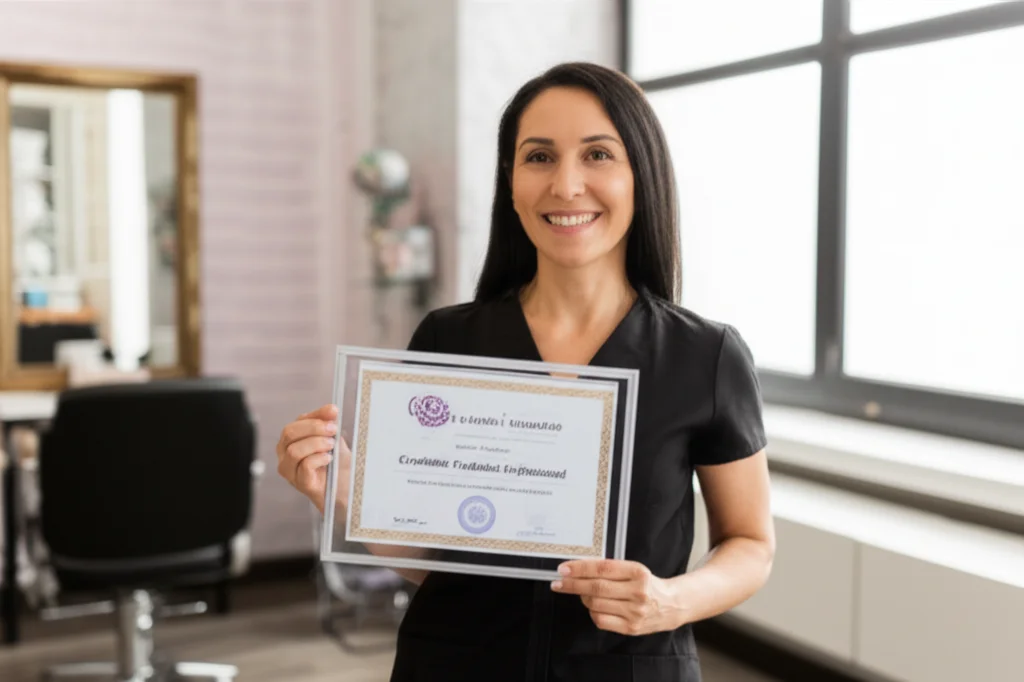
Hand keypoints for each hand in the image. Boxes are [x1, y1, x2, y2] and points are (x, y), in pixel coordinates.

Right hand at [276, 404, 348, 512]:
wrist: (345, 491)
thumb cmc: (337, 466)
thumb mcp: (334, 440)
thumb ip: (329, 425)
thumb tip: (331, 409)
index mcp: (292, 441)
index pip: (297, 421)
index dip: (315, 415)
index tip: (333, 412)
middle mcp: (286, 455)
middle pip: (289, 433)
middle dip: (313, 427)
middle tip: (333, 430)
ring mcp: (291, 471)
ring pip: (294, 450)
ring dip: (316, 444)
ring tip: (331, 446)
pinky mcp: (301, 483)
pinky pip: (305, 465)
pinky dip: (319, 458)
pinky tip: (329, 458)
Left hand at [551, 559, 686, 635]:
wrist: (672, 605)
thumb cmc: (648, 584)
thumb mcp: (634, 570)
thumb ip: (611, 569)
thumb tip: (578, 569)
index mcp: (638, 572)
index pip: (602, 568)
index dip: (580, 568)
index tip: (563, 569)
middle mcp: (637, 592)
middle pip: (596, 588)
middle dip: (573, 584)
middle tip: (558, 582)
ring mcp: (634, 612)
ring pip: (596, 605)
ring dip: (582, 598)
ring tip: (582, 593)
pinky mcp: (631, 627)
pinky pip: (601, 620)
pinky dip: (592, 612)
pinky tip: (593, 606)